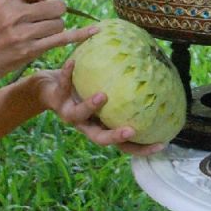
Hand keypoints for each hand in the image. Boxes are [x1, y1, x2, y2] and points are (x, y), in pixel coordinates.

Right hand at [0, 0, 77, 83]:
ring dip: (55, 26)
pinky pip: (63, 39)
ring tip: (39, 30)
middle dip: (54, 9)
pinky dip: (80, 34)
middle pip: (56, 4)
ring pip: (60, 22)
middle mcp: (15, 14)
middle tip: (42, 16)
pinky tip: (95, 30)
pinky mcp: (31, 51)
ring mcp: (24, 34)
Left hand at [40, 60, 165, 155]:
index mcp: (101, 127)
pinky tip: (72, 62)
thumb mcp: (105, 92)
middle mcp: (86, 125)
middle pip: (100, 139)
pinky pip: (63, 85)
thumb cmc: (83, 90)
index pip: (123, 144)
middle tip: (132, 131)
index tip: (161, 144)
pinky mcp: (56, 99)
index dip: (141, 148)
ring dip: (91, 107)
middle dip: (115, 137)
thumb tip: (161, 77)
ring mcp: (70, 114)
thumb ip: (125, 92)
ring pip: (79, 116)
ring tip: (102, 96)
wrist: (49, 89)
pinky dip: (67, 74)